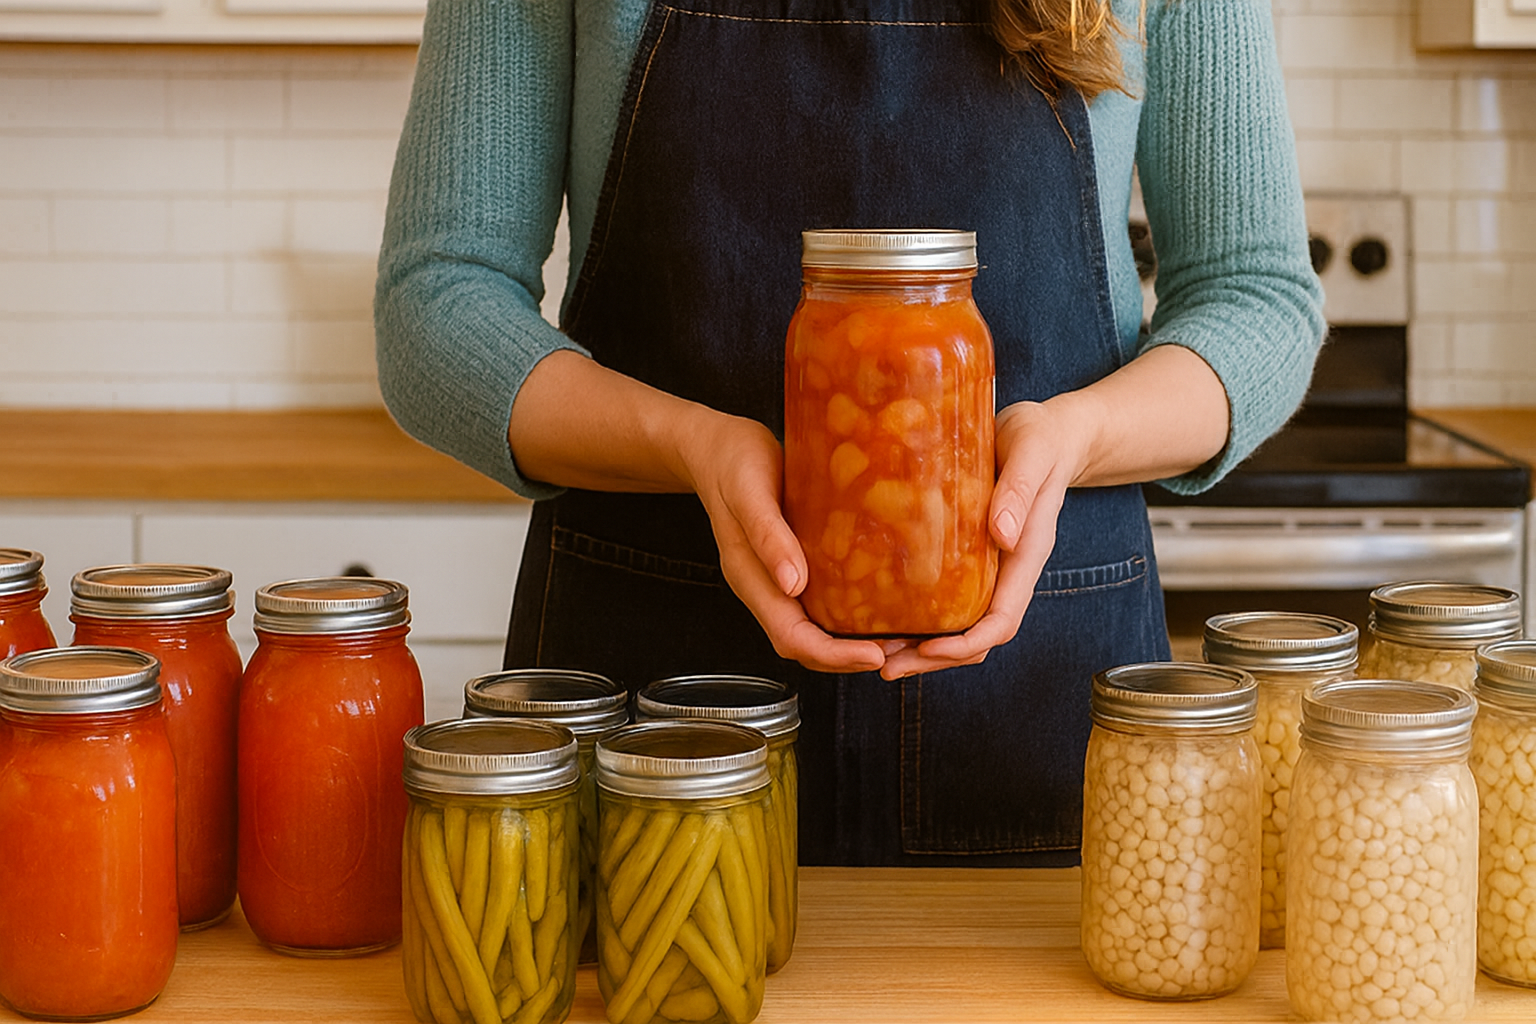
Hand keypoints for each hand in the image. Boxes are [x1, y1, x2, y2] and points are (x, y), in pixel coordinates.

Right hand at [677, 408, 887, 674]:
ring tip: (897, 636)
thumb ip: (767, 536)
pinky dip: (848, 614)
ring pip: (814, 629)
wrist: (718, 447)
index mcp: (750, 578)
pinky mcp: (792, 565)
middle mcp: (765, 588)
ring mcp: (777, 580)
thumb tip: (792, 584)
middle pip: (805, 646)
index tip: (874, 655)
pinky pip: (820, 603)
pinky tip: (879, 603)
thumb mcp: (749, 492)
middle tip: (900, 651)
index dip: (833, 654)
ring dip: (851, 642)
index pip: (791, 638)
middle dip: (849, 658)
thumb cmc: (732, 463)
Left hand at [878, 397, 1095, 679]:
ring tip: (874, 650)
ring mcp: (987, 567)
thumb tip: (1002, 535)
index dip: (966, 643)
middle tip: (885, 666)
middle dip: (932, 658)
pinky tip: (881, 609)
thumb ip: (1020, 490)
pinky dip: (917, 613)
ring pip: (958, 623)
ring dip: (920, 644)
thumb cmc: (1041, 439)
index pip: (1001, 621)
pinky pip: (945, 596)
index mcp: (1025, 558)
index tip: (929, 649)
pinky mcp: (968, 554)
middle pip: (975, 636)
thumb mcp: (1033, 453)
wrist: (1046, 431)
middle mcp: (1006, 571)